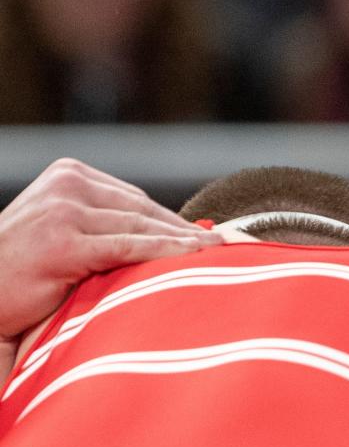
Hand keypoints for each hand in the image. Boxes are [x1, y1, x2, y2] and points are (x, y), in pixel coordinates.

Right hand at [0, 158, 222, 338]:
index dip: (174, 222)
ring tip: (220, 253)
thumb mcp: (65, 233)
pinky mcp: (65, 242)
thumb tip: (166, 236)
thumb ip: (104, 226)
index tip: (209, 237)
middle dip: (186, 232)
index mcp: (69, 175)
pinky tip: (194, 258)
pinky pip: (128, 247)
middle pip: (143, 211)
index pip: (136, 200)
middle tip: (227, 244)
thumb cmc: (24, 271)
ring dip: (184, 242)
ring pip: (140, 227)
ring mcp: (64, 211)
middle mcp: (67, 185)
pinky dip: (165, 253)